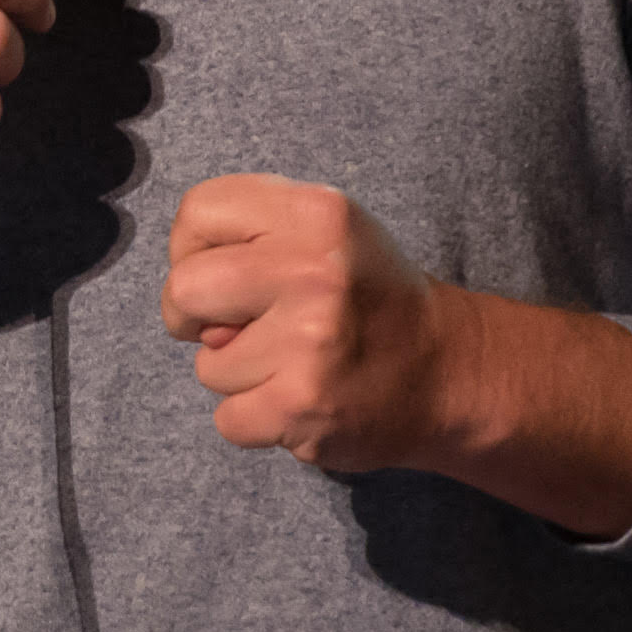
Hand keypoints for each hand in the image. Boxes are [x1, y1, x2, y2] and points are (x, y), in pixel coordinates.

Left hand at [160, 171, 631, 534]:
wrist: (447, 373)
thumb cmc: (366, 299)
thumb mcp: (325, 236)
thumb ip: (252, 240)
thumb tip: (187, 299)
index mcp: (317, 214)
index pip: (198, 212)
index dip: (192, 249)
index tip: (223, 274)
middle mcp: (314, 272)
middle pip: (184, 290)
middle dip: (191, 317)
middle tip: (234, 328)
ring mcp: (310, 342)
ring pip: (207, 364)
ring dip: (238, 374)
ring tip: (294, 364)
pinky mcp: (303, 405)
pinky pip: (227, 418)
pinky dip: (255, 420)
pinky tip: (299, 400)